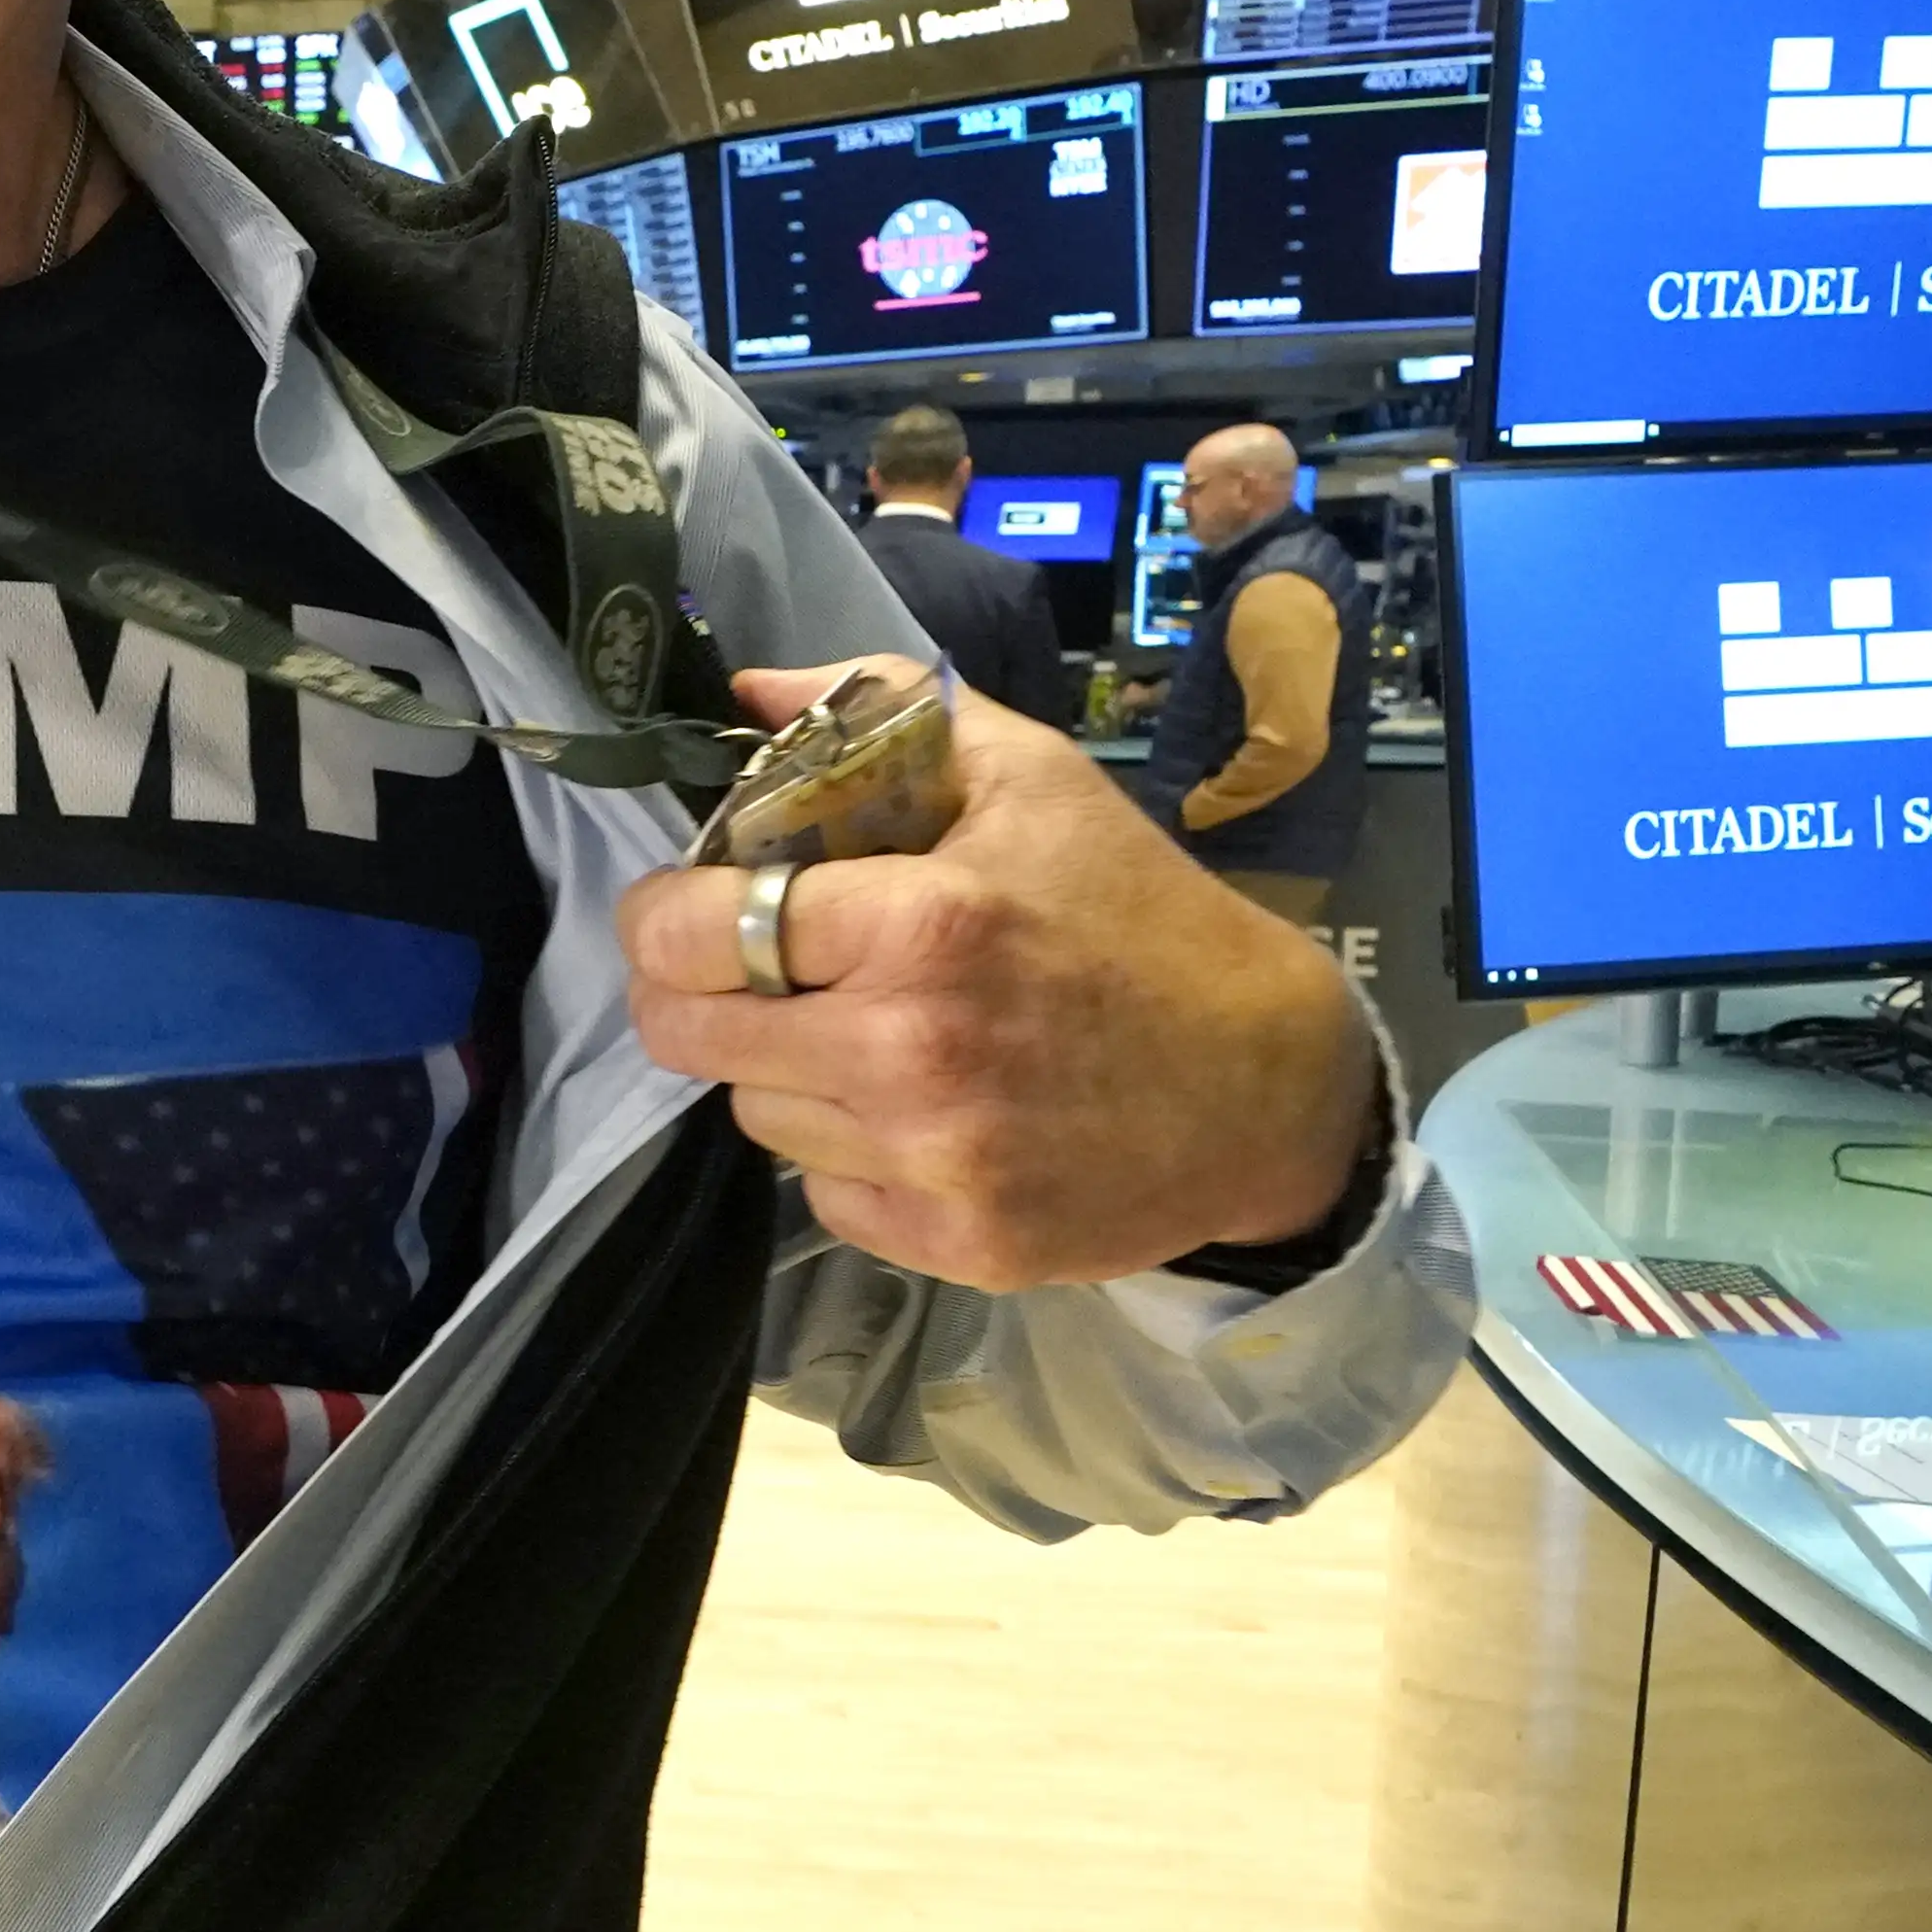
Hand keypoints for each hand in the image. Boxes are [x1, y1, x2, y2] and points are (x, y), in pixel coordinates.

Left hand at [615, 665, 1373, 1292]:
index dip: (663, 916)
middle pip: (690, 1033)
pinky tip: (919, 1112)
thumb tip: (749, 689)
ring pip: (755, 1113)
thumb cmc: (1140, 915)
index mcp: (922, 922)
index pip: (695, 929)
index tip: (680, 907)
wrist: (1268, 1084)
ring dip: (784, 1071)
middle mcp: (909, 1049)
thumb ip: (882, 709)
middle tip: (744, 973)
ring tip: (869, 1034)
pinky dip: (847, 1153)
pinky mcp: (953, 1243)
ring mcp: (931, 1158)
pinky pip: (821, 1192)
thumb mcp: (1031, 777)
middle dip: (697, 993)